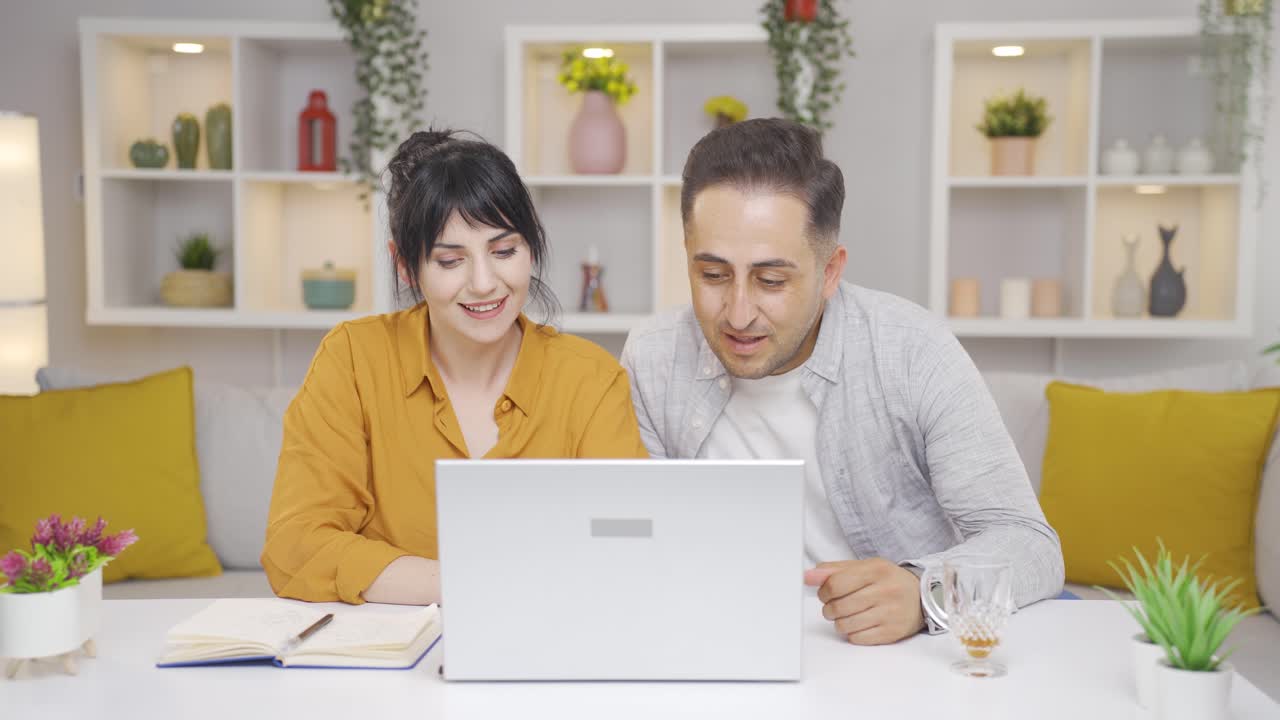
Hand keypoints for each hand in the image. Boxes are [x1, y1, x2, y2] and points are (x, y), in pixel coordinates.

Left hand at [803, 558, 924, 644]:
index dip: (823, 592)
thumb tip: (808, 576)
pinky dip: (852, 634)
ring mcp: (890, 613)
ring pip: (845, 625)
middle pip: (838, 607)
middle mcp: (885, 591)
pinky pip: (858, 639)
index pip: (834, 584)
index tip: (825, 594)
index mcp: (875, 570)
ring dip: (839, 623)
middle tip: (834, 606)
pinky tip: (859, 624)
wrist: (922, 598)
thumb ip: (834, 570)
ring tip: (846, 616)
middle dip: (828, 609)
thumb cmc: (887, 581)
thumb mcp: (864, 567)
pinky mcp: (892, 632)